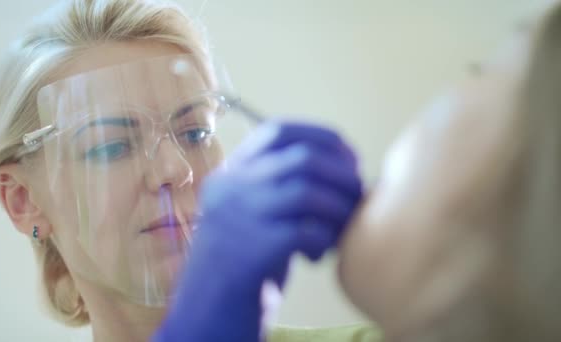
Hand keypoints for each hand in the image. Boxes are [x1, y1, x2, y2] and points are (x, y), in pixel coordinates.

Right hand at [154, 121, 362, 341]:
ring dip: (338, 211)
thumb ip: (283, 189)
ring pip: (307, 191)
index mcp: (230, 174)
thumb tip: (348, 172)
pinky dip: (324, 240)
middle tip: (356, 200)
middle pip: (302, 158)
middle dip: (343, 177)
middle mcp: (229, 188)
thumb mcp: (254, 216)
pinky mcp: (248, 252)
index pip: (279, 130)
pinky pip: (305, 231)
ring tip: (338, 233)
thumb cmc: (241, 265)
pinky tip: (317, 256)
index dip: (324, 139)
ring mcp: (236, 218)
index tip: (349, 162)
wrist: (205, 315)